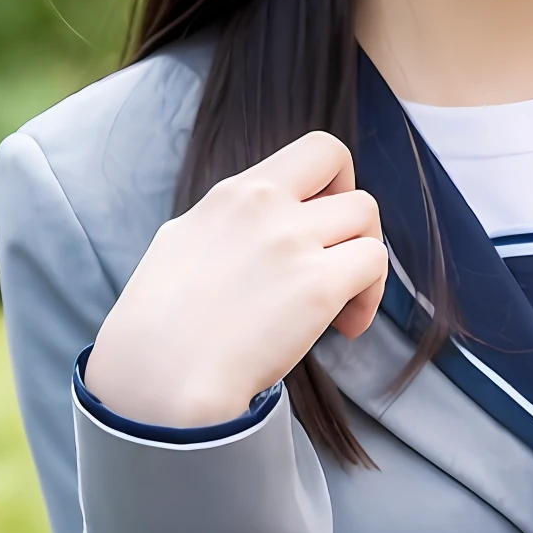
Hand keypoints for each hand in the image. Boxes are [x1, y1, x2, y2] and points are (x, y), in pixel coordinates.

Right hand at [87, 131, 385, 426]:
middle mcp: (264, 207)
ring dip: (365, 262)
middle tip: (338, 264)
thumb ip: (235, 224)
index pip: (318, 151)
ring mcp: (292, 243)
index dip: (337, 183)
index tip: (324, 223)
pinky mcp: (317, 285)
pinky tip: (345, 326)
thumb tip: (268, 225)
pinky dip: (371, 296)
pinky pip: (374, 264)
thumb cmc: (162, 329)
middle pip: (354, 187)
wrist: (158, 381)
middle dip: (358, 225)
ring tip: (342, 304)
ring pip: (368, 220)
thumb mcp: (185, 243)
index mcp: (232, 194)